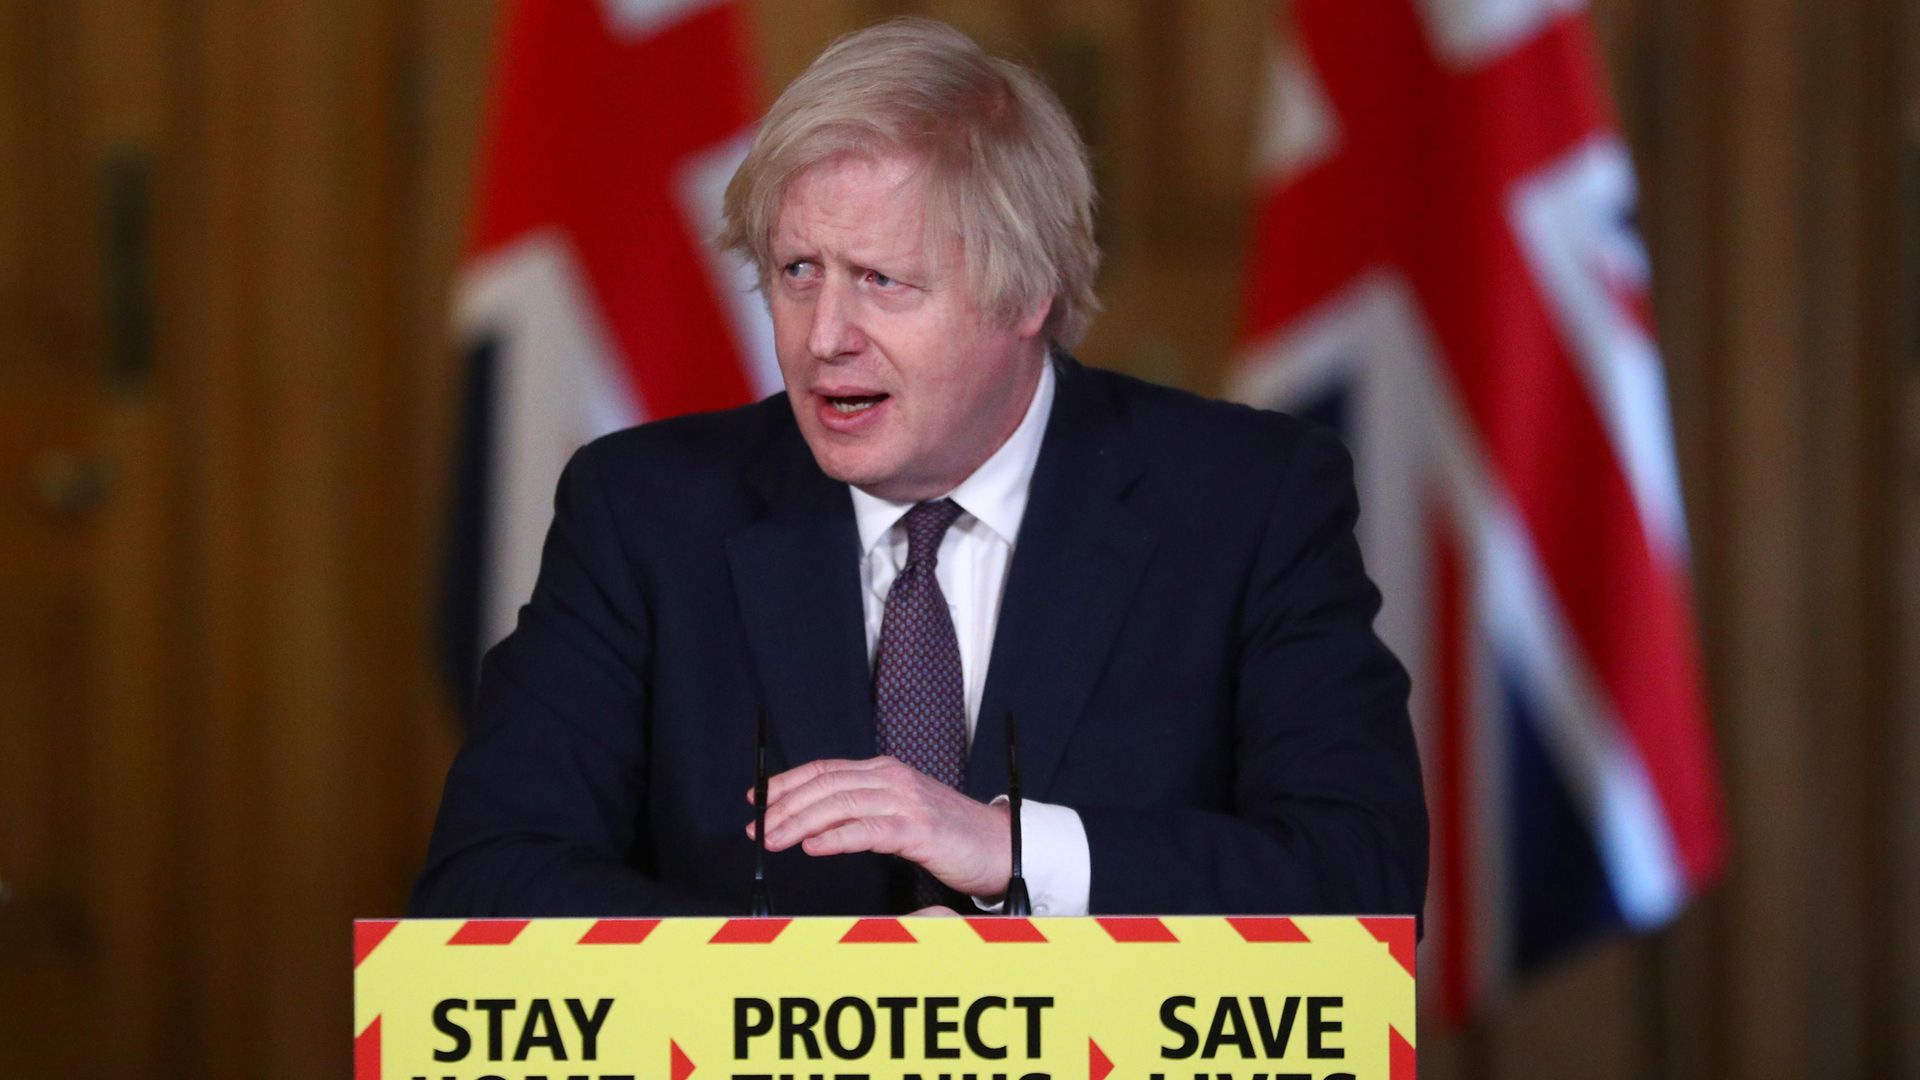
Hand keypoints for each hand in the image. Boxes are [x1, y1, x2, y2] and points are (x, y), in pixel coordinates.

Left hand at [748, 756, 1011, 898]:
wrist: (1000, 845)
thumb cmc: (950, 835)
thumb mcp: (901, 813)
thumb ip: (863, 810)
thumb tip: (815, 823)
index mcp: (885, 772)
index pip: (824, 770)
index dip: (786, 782)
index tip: (756, 798)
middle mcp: (892, 779)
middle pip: (825, 785)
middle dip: (783, 806)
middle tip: (756, 828)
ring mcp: (907, 802)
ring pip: (840, 804)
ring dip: (800, 822)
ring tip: (774, 839)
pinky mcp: (919, 829)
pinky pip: (868, 830)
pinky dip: (836, 837)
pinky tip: (814, 847)